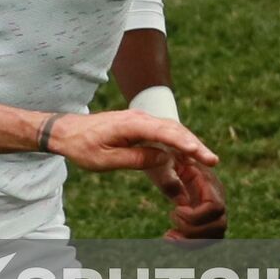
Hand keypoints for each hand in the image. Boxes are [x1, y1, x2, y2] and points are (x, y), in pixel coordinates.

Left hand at [46, 110, 218, 172]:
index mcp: (132, 125)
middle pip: (174, 130)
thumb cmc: (83, 146)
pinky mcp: (140, 127)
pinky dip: (178, 143)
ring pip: (171, 130)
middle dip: (194, 145)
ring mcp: (141, 121)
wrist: (66, 131)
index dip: (185, 144)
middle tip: (212, 160)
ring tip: (206, 159)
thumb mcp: (106, 160)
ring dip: (189, 144)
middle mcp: (140, 119)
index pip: (164, 133)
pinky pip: (163, 134)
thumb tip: (164, 158)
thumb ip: (136, 159)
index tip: (201, 154)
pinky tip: (188, 155)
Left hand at [150, 159, 226, 241]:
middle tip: (172, 216)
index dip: (196, 215)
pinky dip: (188, 243)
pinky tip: (168, 236)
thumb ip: (169, 178)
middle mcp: (215, 197)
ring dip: (192, 241)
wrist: (164, 152)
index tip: (176, 209)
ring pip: (215, 236)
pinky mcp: (203, 216)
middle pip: (220, 226)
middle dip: (193, 230)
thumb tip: (181, 201)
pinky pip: (205, 238)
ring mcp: (211, 208)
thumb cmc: (161, 154)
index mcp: (208, 182)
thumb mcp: (162, 163)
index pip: (215, 207)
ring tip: (168, 235)